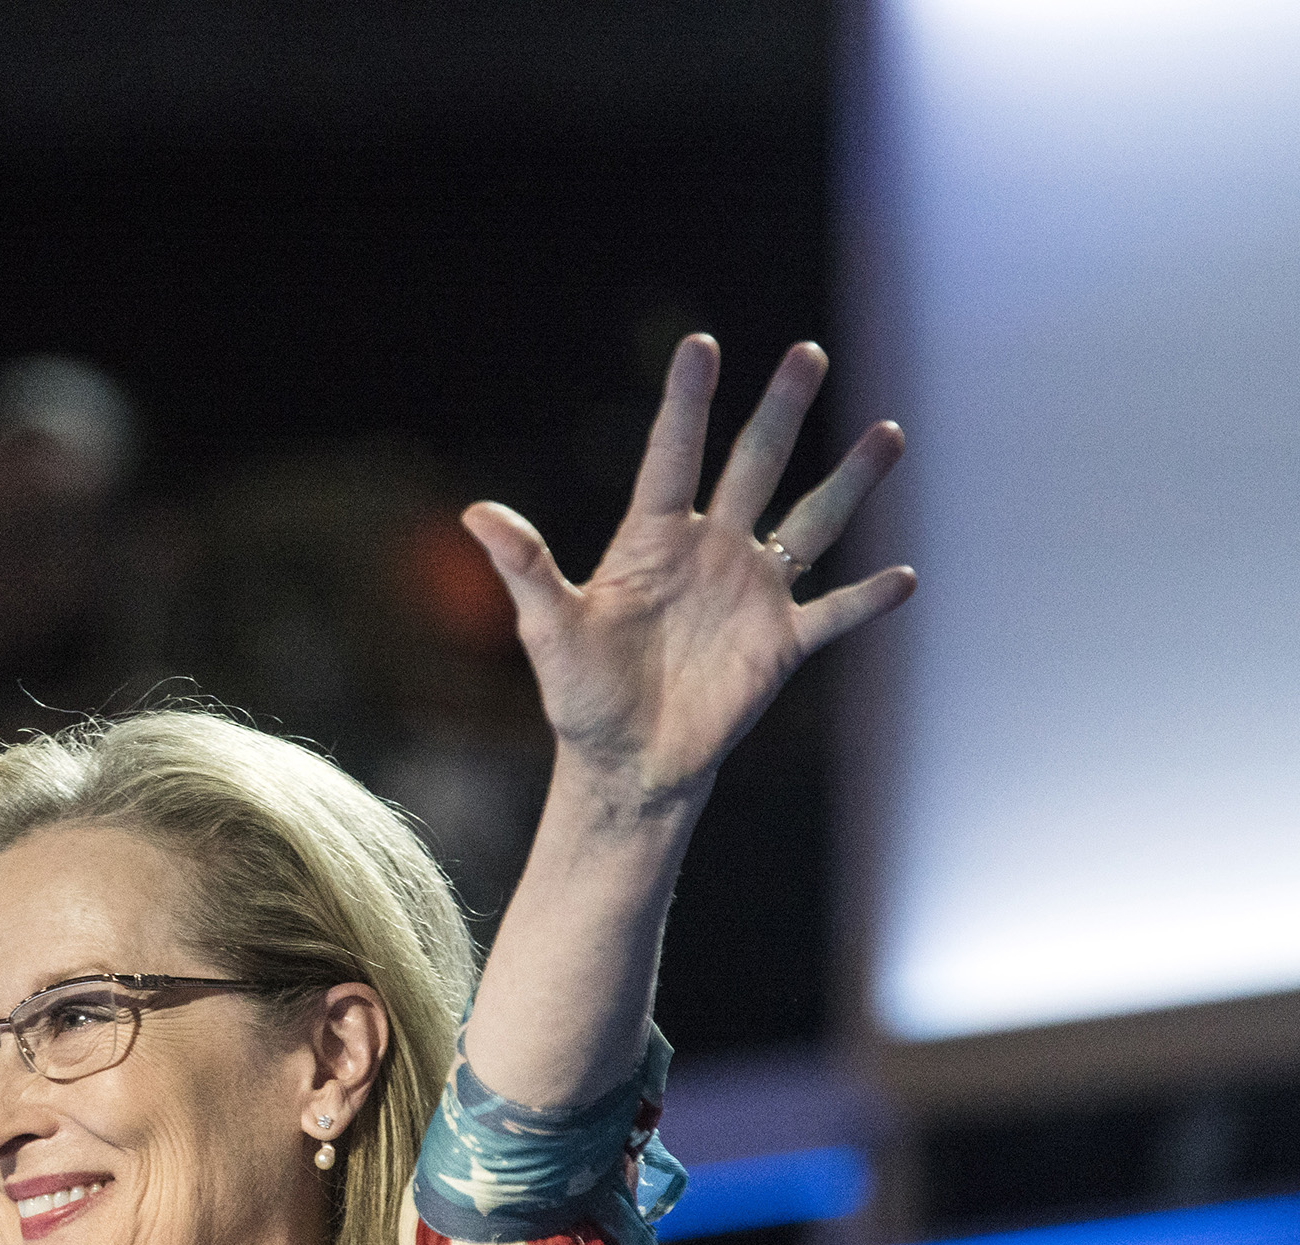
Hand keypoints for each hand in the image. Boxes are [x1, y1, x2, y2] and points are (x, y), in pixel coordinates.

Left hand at [463, 336, 914, 807]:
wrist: (625, 763)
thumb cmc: (581, 695)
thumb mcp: (549, 630)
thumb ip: (525, 569)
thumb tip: (475, 513)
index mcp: (652, 539)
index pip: (672, 455)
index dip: (687, 402)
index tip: (700, 343)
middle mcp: (711, 551)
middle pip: (754, 466)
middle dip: (781, 411)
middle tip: (809, 352)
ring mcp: (752, 593)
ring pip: (811, 523)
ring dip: (849, 481)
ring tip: (888, 432)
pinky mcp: (782, 644)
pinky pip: (835, 613)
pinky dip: (869, 599)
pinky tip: (906, 576)